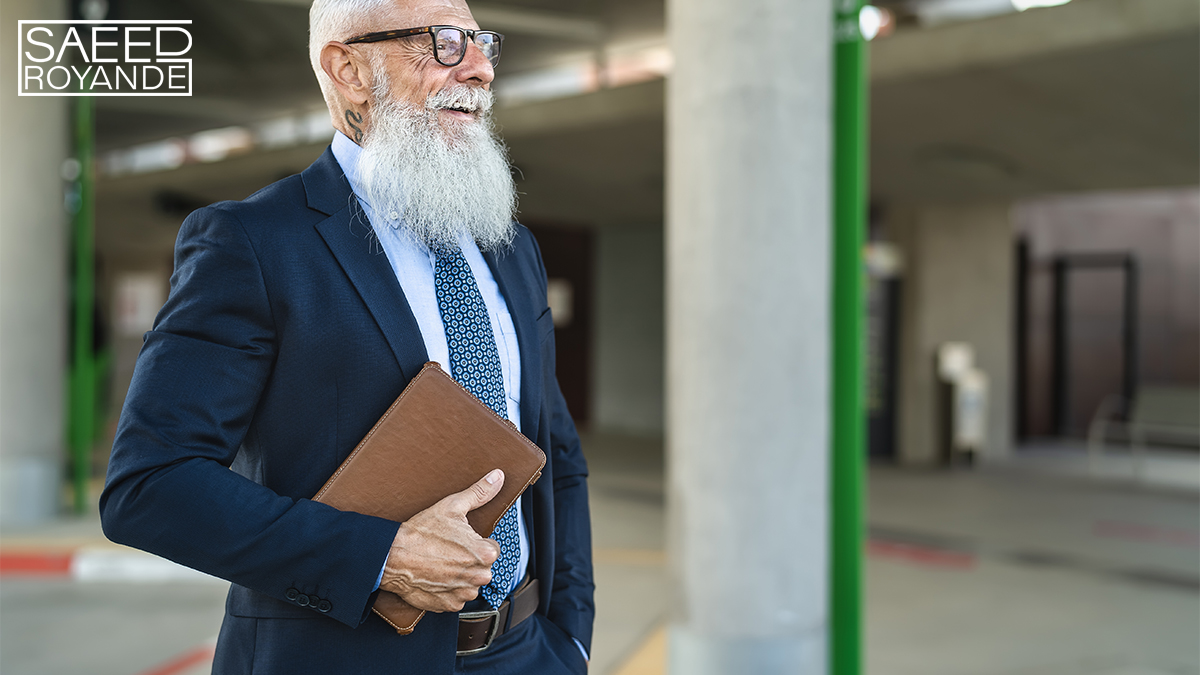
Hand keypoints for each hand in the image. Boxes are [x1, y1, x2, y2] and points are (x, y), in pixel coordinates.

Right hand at [380, 469, 503, 611]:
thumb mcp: (452, 506)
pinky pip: (456, 598)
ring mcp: (463, 593)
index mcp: (484, 553)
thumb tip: (498, 477)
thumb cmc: (421, 532)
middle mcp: (478, 576)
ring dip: (461, 577)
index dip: (476, 543)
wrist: (392, 557)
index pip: (492, 549)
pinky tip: (436, 577)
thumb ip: (480, 493)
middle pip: (483, 568)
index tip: (460, 540)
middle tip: (448, 551)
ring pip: (471, 584)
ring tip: (441, 563)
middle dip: (470, 560)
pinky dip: (448, 590)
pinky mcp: (448, 605)